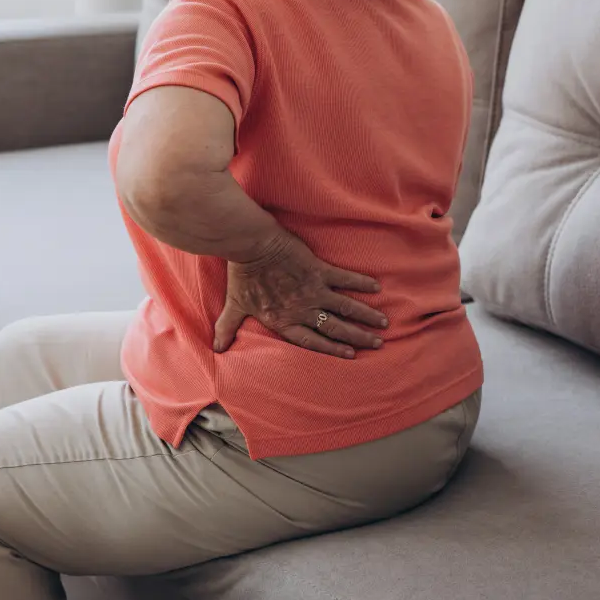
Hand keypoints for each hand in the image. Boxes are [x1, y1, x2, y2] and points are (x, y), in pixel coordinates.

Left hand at [213, 228, 387, 357]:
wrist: (250, 245)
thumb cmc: (241, 275)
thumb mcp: (234, 305)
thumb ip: (227, 327)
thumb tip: (216, 348)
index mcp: (284, 320)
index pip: (312, 341)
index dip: (332, 348)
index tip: (350, 354)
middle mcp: (302, 309)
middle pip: (335, 328)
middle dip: (358, 337)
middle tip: (377, 343)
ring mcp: (312, 290)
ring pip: (345, 307)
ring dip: (365, 316)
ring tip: (383, 323)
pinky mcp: (318, 270)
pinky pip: (344, 279)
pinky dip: (360, 283)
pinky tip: (375, 287)